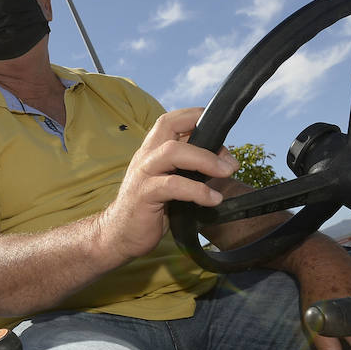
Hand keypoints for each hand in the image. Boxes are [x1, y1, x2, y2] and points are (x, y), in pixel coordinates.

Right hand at [98, 107, 238, 262]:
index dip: (194, 116)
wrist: (120, 233)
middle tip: (230, 158)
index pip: (170, 120)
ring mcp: (143, 174)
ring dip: (205, 159)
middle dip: (204, 134)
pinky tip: (213, 199)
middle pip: (170, 127)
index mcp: (151, 150)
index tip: (219, 126)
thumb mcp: (170, 181)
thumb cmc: (150, 207)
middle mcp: (145, 156)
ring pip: (172, 152)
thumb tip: (224, 160)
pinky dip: (197, 191)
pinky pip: (173, 185)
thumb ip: (189, 167)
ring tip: (227, 172)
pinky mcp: (144, 195)